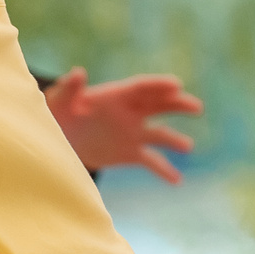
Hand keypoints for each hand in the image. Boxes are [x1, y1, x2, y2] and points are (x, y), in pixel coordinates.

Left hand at [42, 69, 203, 181]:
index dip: (159, 85)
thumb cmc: (57, 113)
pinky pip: (152, 161)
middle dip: (178, 105)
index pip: (142, 87)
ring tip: (187, 147)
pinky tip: (177, 181)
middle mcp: (130, 112)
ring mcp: (133, 133)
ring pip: (160, 134)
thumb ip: (69, 88)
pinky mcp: (130, 153)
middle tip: (197, 107)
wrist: (59, 140)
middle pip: (159, 105)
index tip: (176, 85)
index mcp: (116, 95)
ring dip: (174, 140)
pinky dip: (165, 170)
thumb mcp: (58, 101)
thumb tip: (79, 72)